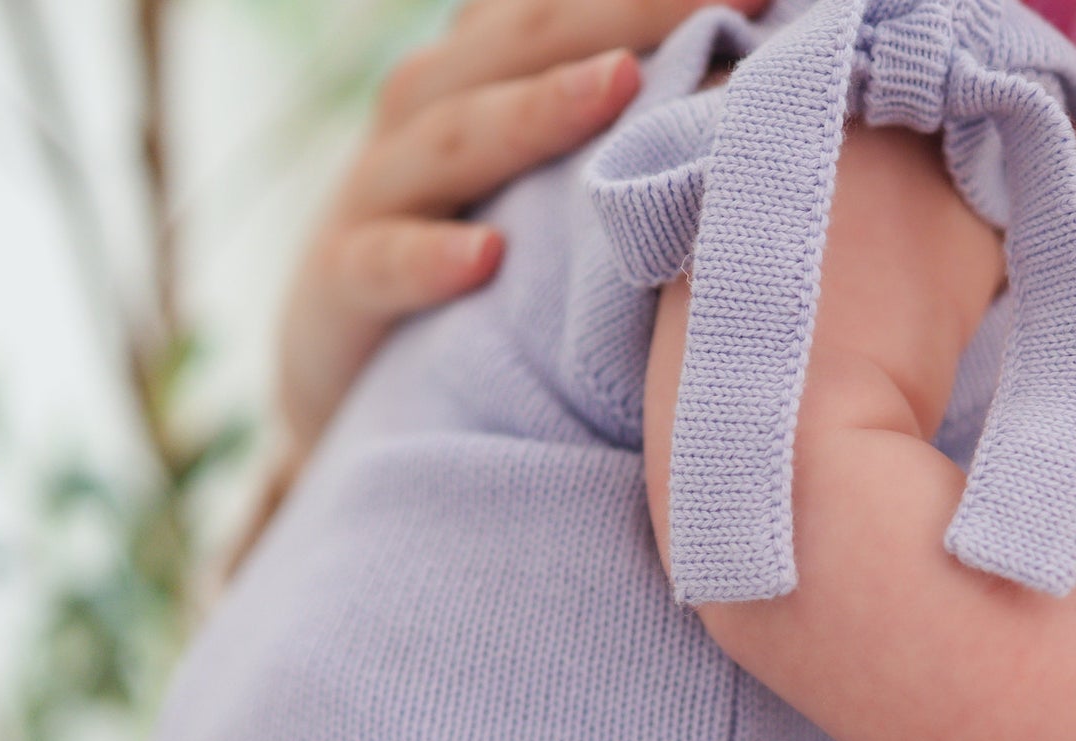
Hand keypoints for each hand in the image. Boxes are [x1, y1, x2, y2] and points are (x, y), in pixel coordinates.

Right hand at [275, 0, 768, 455]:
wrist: (336, 370)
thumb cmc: (471, 269)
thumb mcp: (537, 187)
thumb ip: (612, 129)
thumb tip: (739, 99)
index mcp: (482, 74)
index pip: (566, 4)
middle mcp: (426, 112)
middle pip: (522, 38)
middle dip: (629, 7)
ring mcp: (375, 195)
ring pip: (451, 135)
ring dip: (536, 111)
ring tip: (623, 87)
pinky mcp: (339, 287)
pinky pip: (380, 264)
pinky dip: (428, 257)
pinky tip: (488, 261)